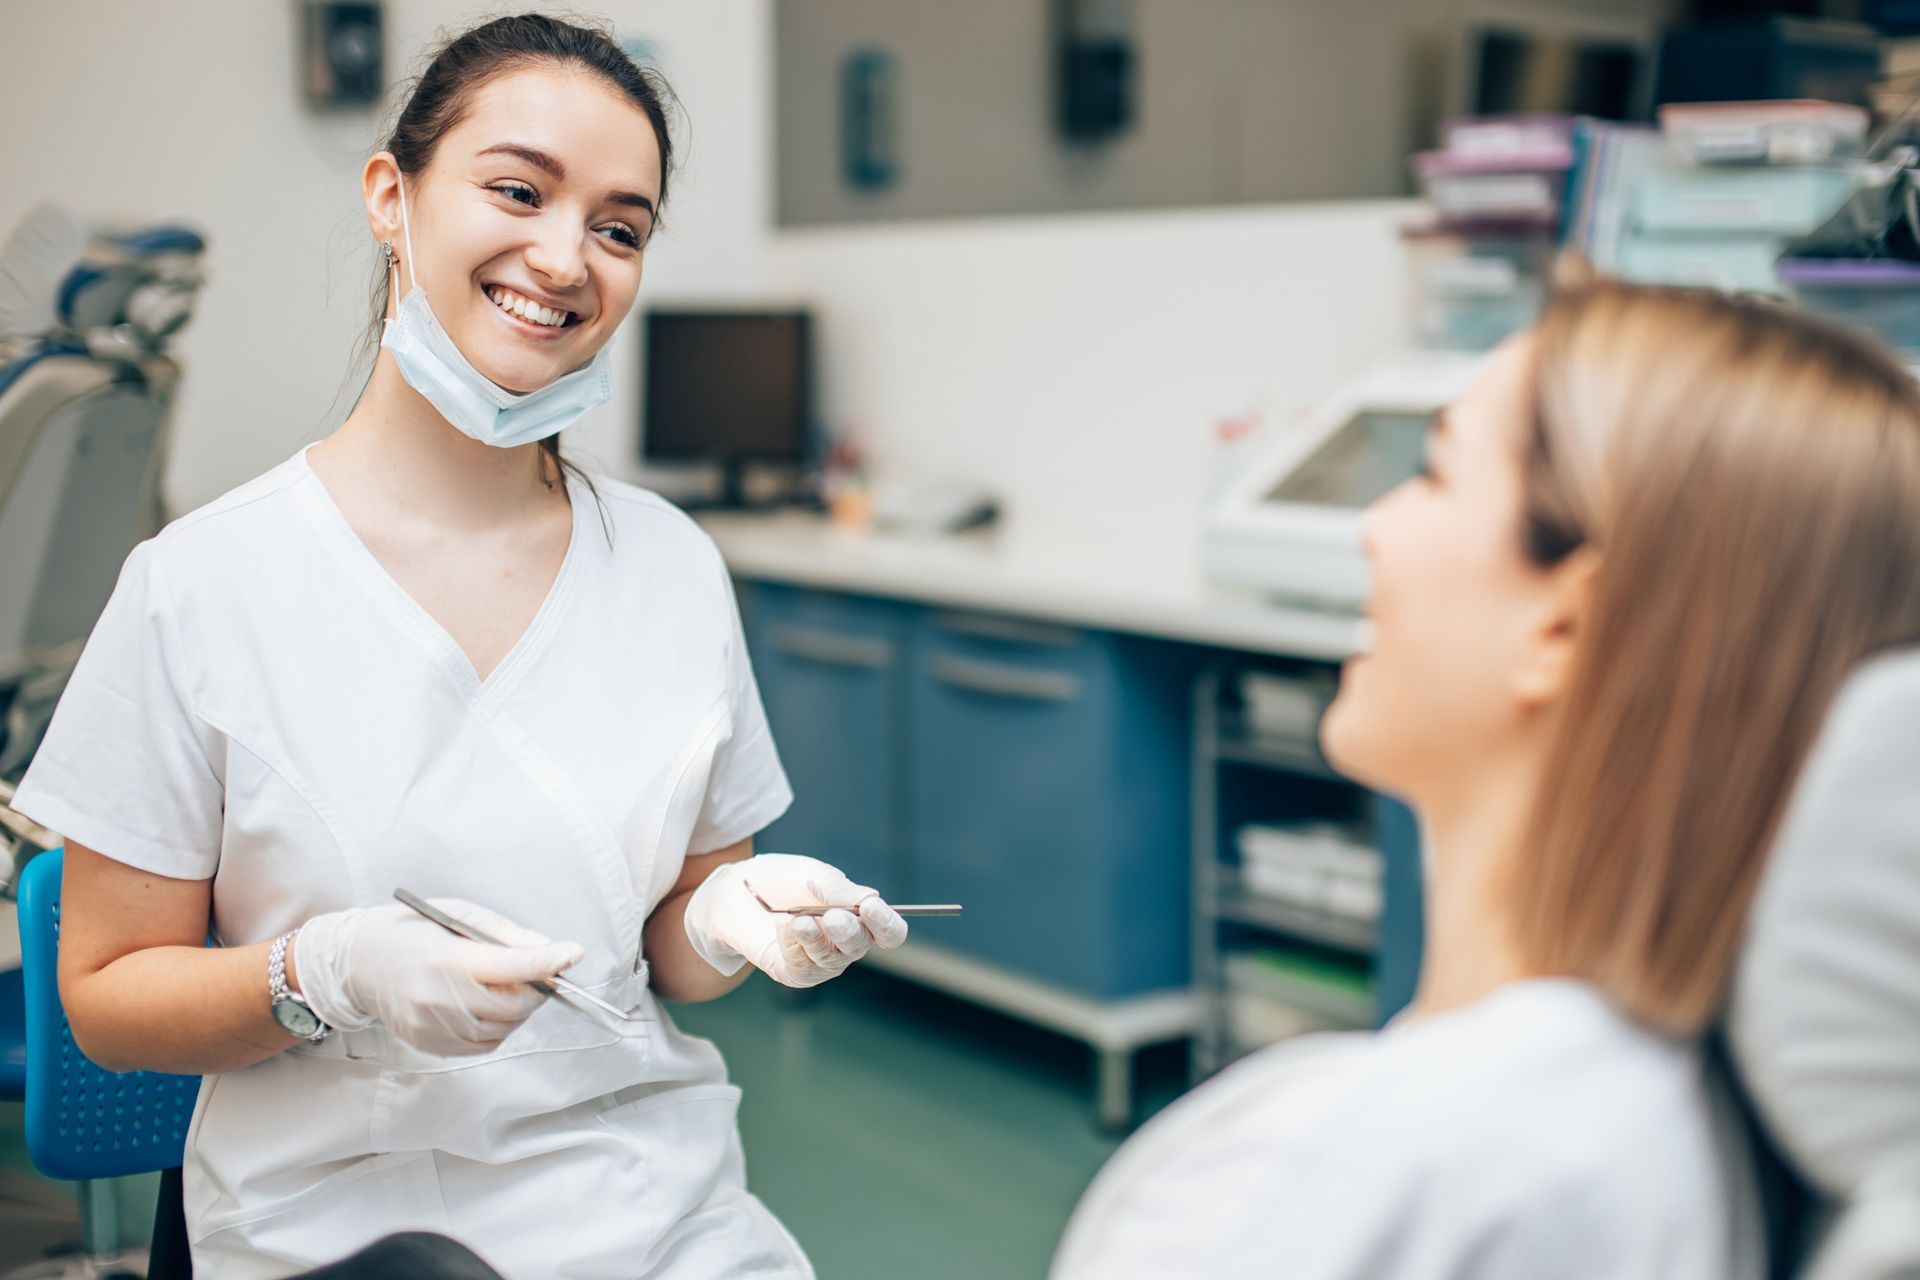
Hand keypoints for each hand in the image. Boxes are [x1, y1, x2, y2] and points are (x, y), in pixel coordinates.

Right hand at [293, 900, 582, 1055]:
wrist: (355, 962)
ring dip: (518, 1011)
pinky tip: (485, 1006)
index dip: (549, 961)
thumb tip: (546, 947)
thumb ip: (503, 933)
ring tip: (505, 987)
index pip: (513, 966)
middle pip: (514, 1006)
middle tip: (540, 972)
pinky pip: (481, 1045)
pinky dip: (497, 1028)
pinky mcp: (428, 1044)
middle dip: (538, 989)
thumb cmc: (409, 931)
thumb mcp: (457, 915)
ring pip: (502, 1030)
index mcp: (448, 959)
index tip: (573, 953)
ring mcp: (433, 1026)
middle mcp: (440, 998)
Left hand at [682, 854, 907, 988]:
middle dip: (847, 931)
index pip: (890, 931)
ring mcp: (821, 962)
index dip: (886, 923)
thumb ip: (837, 888)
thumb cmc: (781, 880)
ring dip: (816, 938)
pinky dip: (794, 945)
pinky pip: (803, 967)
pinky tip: (782, 925)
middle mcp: (845, 943)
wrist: (736, 891)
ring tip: (797, 918)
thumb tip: (871, 897)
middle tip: (831, 916)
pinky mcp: (795, 973)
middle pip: (862, 946)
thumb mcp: (810, 874)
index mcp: (858, 916)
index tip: (870, 907)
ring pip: (832, 960)